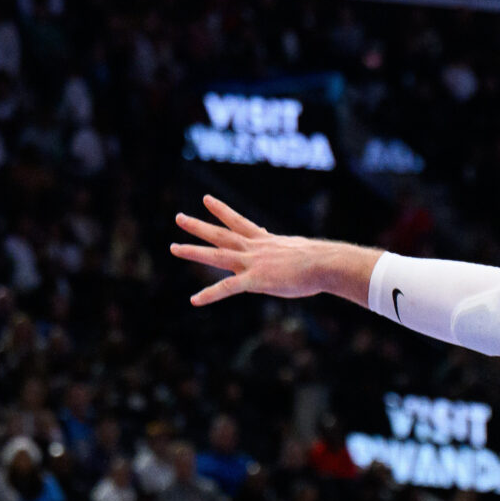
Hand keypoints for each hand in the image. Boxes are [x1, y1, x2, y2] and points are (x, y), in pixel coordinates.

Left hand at [170, 197, 362, 305]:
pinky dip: (210, 295)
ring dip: (193, 251)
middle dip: (198, 226)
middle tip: (178, 218)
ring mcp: (252, 263)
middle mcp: (254, 248)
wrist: (325, 263)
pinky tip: (194, 300)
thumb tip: (289, 252)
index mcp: (265, 240)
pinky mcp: (255, 280)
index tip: (206, 200)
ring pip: (216, 255)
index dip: (221, 210)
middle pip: (220, 234)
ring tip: (173, 247)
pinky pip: (227, 288)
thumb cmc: (320, 260)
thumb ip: (287, 252)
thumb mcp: (299, 251)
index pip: (238, 221)